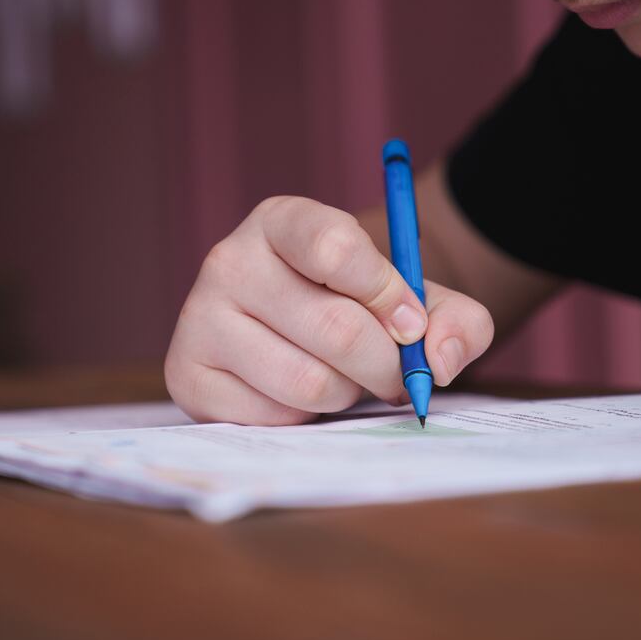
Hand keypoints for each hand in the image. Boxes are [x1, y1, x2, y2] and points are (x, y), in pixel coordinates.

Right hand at [164, 196, 493, 424]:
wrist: (288, 331)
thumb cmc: (351, 307)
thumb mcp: (410, 299)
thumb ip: (454, 320)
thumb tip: (440, 362)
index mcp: (281, 222)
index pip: (336, 247)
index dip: (389, 294)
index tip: (411, 325)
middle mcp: (228, 260)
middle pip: (336, 328)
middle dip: (385, 365)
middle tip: (393, 373)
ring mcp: (199, 318)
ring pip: (309, 381)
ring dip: (346, 393)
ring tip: (341, 377)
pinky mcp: (186, 374)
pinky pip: (273, 418)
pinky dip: (304, 418)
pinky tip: (296, 393)